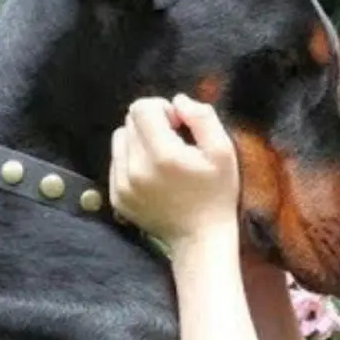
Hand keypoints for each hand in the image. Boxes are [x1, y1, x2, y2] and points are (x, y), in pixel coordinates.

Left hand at [109, 94, 239, 249]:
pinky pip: (116, 162)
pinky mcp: (117, 197)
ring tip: (161, 158)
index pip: (142, 108)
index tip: (178, 126)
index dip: (162, 109)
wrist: (200, 238)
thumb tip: (178, 101)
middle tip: (174, 142)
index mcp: (162, 155)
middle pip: (130, 121)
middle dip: (152, 124)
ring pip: (119, 139)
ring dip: (139, 140)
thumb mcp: (224, 151)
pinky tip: (153, 175)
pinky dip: (132, 161)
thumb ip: (203, 117)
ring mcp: (122, 185)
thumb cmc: (217, 193)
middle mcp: (135, 169)